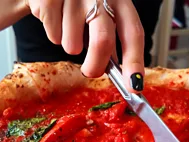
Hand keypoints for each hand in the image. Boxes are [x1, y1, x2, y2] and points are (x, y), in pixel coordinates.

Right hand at [24, 0, 144, 90]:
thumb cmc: (78, 1)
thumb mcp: (100, 13)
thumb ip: (109, 38)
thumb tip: (120, 73)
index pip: (133, 33)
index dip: (135, 61)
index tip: (134, 85)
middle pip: (102, 41)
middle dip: (95, 65)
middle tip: (90, 72)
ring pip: (72, 44)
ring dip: (70, 46)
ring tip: (67, 29)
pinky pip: (53, 35)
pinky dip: (53, 35)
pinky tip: (54, 19)